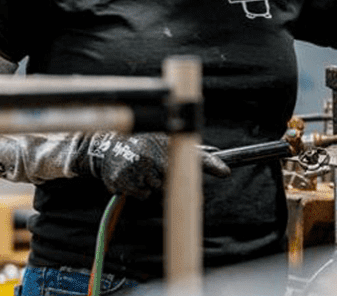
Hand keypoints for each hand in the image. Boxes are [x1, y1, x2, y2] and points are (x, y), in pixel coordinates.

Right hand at [78, 132, 230, 198]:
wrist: (110, 148)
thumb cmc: (145, 146)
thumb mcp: (169, 145)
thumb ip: (193, 154)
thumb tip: (220, 159)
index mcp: (167, 143)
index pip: (193, 155)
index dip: (211, 163)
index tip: (226, 171)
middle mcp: (154, 151)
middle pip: (174, 180)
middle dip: (168, 181)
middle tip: (155, 168)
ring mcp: (138, 165)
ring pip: (157, 189)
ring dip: (152, 185)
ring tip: (142, 171)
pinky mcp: (125, 177)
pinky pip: (143, 194)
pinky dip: (140, 190)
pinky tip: (133, 177)